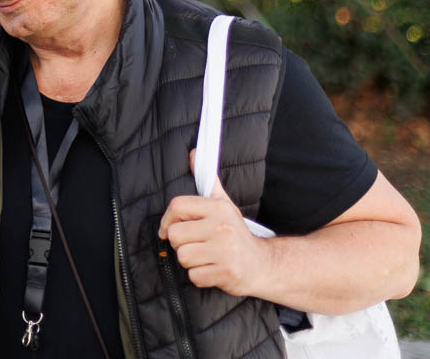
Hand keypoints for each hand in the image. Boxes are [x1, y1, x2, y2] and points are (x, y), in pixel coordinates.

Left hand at [158, 151, 271, 297]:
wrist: (262, 265)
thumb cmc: (236, 234)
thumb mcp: (224, 204)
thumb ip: (208, 181)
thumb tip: (193, 152)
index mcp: (218, 207)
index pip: (177, 206)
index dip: (167, 220)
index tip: (168, 230)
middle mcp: (222, 226)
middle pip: (175, 235)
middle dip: (181, 244)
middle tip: (197, 245)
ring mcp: (225, 250)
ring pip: (183, 257)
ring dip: (191, 262)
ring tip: (207, 257)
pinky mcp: (226, 272)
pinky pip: (194, 276)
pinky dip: (200, 277)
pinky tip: (213, 269)